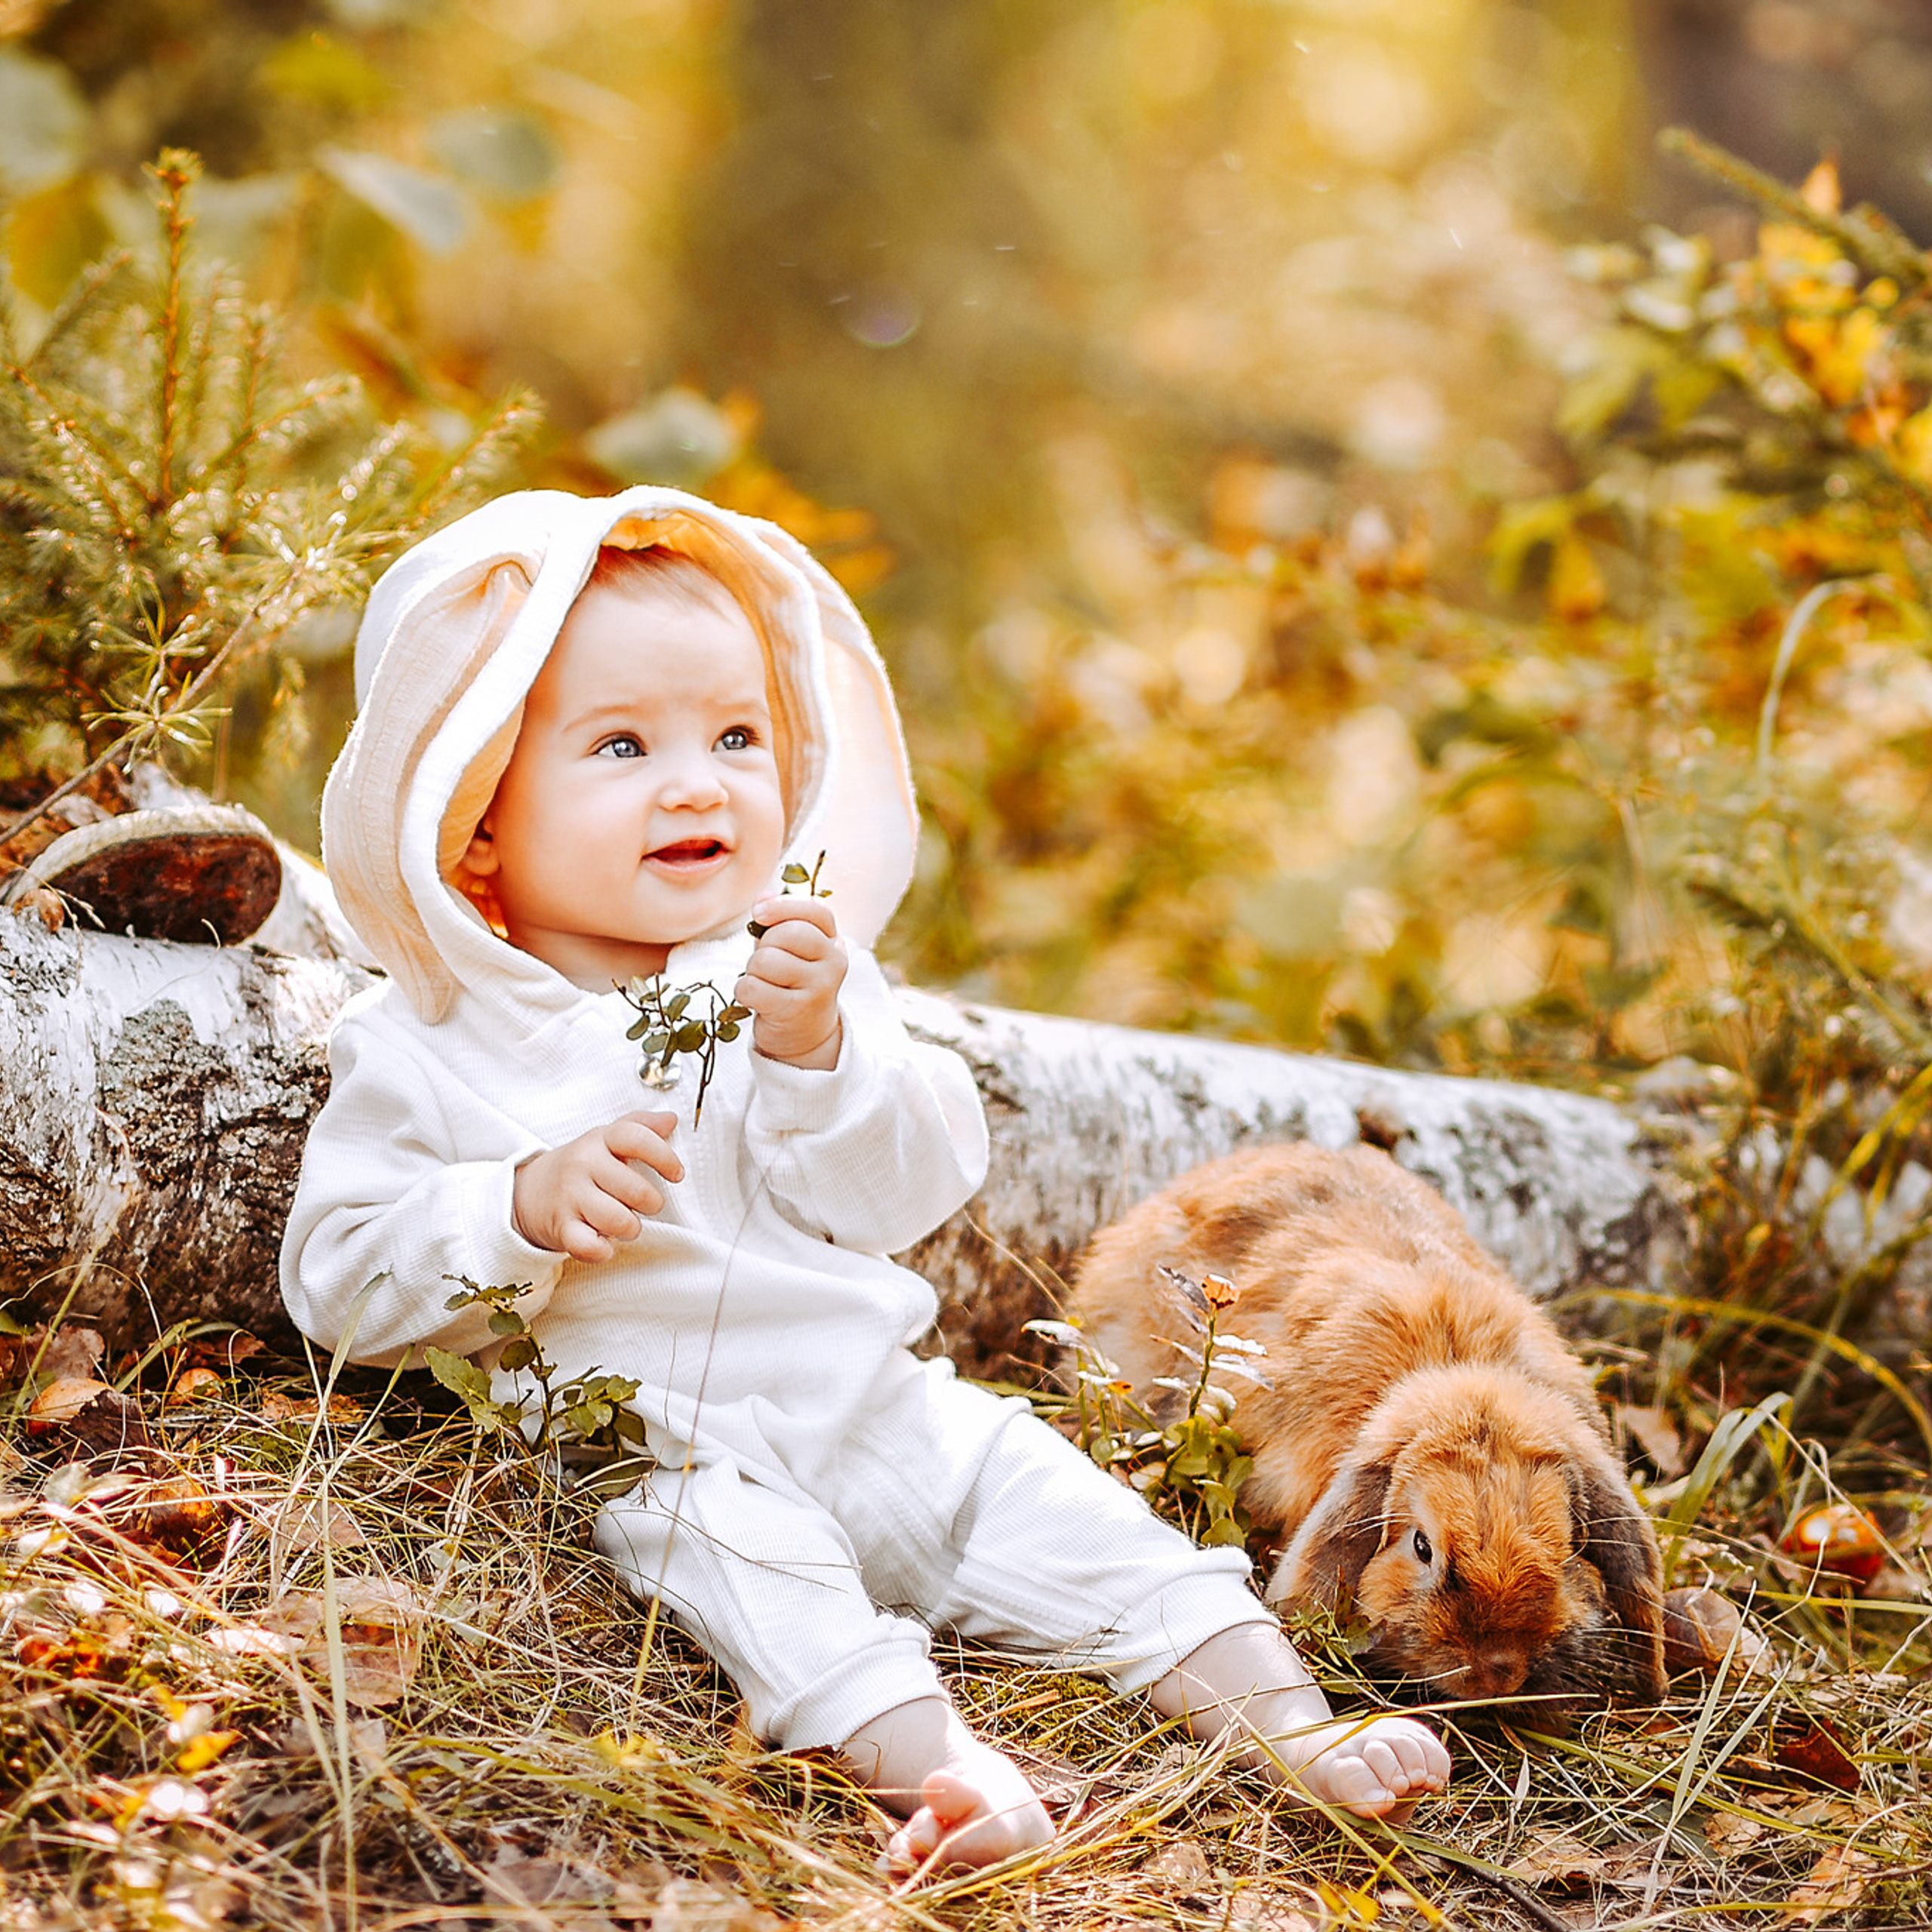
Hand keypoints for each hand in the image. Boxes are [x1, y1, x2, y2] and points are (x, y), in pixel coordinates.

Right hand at [512, 1110, 680, 1260]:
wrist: (529, 1192)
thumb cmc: (582, 1166)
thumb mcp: (607, 1139)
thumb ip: (640, 1126)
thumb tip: (671, 1120)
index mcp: (599, 1139)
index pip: (636, 1138)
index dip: (664, 1157)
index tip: (677, 1174)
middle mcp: (582, 1164)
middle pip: (636, 1190)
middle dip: (651, 1203)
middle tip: (645, 1204)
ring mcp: (570, 1197)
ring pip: (620, 1221)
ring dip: (630, 1228)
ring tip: (625, 1223)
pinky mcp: (561, 1227)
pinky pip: (591, 1246)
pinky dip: (604, 1250)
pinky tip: (604, 1241)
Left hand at [735, 894, 845, 1068]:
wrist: (805, 1035)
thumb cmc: (791, 982)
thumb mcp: (790, 949)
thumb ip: (778, 921)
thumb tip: (763, 896)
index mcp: (833, 942)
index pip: (815, 911)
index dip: (783, 906)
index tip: (759, 913)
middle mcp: (833, 962)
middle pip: (786, 934)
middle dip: (764, 946)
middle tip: (766, 965)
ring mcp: (819, 988)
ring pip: (765, 960)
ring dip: (752, 971)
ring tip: (764, 983)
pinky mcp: (796, 1010)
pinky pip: (752, 987)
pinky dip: (744, 992)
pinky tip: (757, 1000)